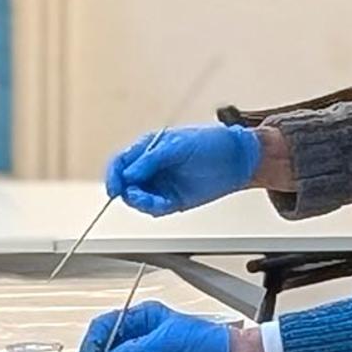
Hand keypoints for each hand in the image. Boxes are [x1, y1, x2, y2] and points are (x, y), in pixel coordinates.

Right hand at [105, 124, 262, 215]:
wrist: (237, 160)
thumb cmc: (211, 143)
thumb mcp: (178, 145)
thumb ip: (151, 159)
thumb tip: (129, 173)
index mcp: (149, 149)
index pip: (121, 162)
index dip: (114, 174)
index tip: (114, 186)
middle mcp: (152, 168)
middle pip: (125, 182)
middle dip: (124, 189)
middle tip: (130, 193)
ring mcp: (162, 184)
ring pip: (138, 198)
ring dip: (138, 201)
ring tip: (145, 198)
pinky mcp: (173, 200)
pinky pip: (154, 208)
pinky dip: (152, 208)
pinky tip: (157, 205)